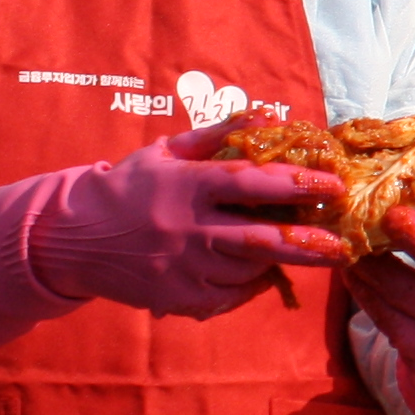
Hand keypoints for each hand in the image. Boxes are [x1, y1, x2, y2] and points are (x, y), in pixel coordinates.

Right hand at [22, 122, 350, 316]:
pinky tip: (260, 272)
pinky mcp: (176, 298)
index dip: (296, 183)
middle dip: (307, 242)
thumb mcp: (168, 152)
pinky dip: (250, 286)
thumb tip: (267, 117)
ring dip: (279, 260)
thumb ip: (219, 135)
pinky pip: (229, 297)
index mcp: (188, 186)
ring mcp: (182, 268)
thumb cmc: (130, 187)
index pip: (250, 184)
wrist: (72, 238)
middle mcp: (187, 229)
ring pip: (247, 269)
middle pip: (259, 240)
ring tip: (307, 250)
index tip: (333, 184)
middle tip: (342, 245)